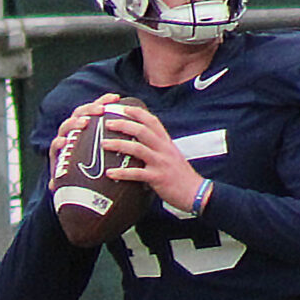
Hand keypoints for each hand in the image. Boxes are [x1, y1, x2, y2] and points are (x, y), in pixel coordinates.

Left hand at [92, 100, 207, 211]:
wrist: (196, 193)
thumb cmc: (180, 176)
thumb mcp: (171, 156)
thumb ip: (158, 148)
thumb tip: (140, 143)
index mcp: (166, 142)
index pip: (152, 121)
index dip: (137, 112)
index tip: (123, 107)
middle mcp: (164, 149)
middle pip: (142, 130)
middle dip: (123, 124)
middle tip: (107, 122)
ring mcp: (161, 163)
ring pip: (138, 148)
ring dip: (118, 144)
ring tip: (103, 144)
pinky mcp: (158, 178)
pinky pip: (137, 173)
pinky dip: (122, 172)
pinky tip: (109, 173)